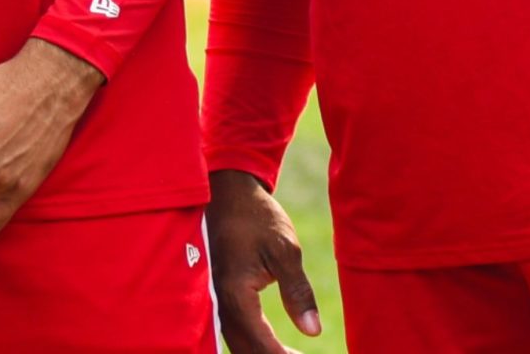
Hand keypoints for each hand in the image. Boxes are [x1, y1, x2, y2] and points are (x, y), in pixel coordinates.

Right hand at [207, 169, 322, 353]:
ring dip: (261, 352)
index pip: (259, 343)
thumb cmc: (257, 217)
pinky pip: (232, 329)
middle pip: (243, 349)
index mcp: (235, 293)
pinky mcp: (219, 293)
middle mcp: (219, 301)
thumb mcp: (285, 250)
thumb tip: (313, 331)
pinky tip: (272, 344)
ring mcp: (215, 298)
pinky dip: (252, 342)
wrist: (228, 192)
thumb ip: (298, 292)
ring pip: (235, 342)